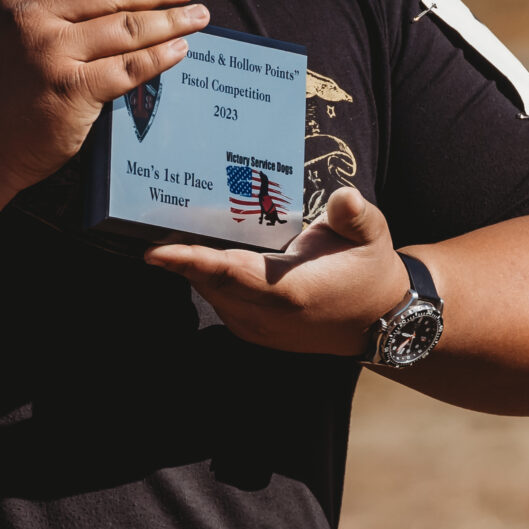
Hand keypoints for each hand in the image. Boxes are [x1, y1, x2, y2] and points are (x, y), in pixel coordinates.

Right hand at [0, 0, 210, 205]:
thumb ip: (46, 7)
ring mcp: (51, 54)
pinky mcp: (72, 91)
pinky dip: (161, 57)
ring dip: (171, 20)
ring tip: (197, 17)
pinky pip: (130, 68)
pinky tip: (180, 50)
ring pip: (128, 28)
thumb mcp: (6, 32)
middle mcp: (30, 18)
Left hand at [144, 187, 411, 357]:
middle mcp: (266, 316)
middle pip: (208, 282)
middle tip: (149, 215)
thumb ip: (355, 215)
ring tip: (167, 226)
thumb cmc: (368, 270)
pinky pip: (218, 300)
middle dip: (178, 253)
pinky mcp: (252, 330)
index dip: (191, 262)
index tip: (155, 251)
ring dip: (190, 265)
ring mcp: (257, 328)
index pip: (230, 273)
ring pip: (209, 293)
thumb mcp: (371, 235)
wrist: (379, 320)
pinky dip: (205, 277)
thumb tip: (346, 198)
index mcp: (290, 291)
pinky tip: (195, 249)